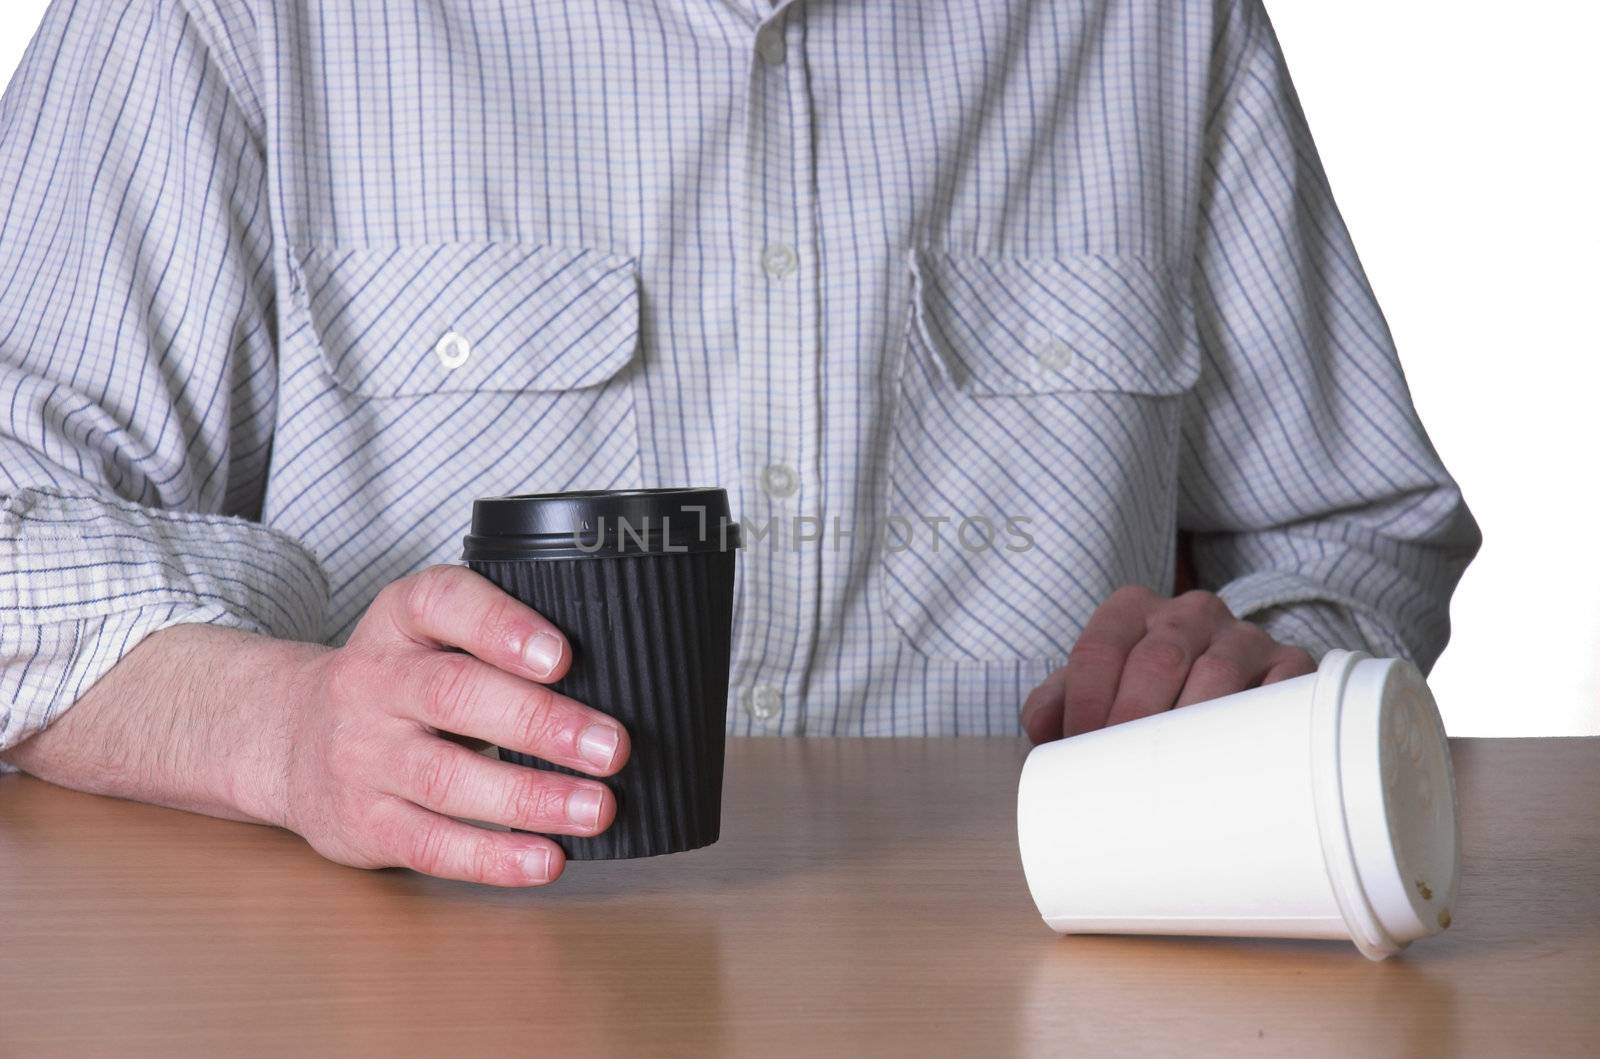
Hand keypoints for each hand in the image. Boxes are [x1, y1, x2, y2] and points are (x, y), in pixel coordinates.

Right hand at [278, 565, 629, 884]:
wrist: (285, 735)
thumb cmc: (397, 681)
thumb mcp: (430, 635)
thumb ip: (499, 643)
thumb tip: (615, 676)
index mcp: (400, 620)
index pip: (444, 603)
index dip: (503, 626)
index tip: (563, 656)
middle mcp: (372, 682)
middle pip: (455, 696)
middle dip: (542, 723)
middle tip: (612, 747)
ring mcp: (362, 756)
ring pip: (446, 777)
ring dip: (530, 798)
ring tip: (597, 809)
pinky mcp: (362, 822)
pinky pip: (430, 843)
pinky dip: (493, 858)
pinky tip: (545, 859)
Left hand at [1020, 586, 1314, 743]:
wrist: (1228, 682)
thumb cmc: (1143, 692)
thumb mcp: (1094, 687)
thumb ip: (1057, 702)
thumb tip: (1043, 732)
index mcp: (1133, 608)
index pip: (1100, 646)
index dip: (1084, 702)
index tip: (1078, 748)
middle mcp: (1189, 611)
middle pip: (1157, 659)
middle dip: (1133, 717)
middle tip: (1121, 770)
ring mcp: (1243, 634)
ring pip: (1217, 672)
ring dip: (1191, 726)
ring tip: (1171, 774)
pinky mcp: (1290, 663)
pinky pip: (1279, 687)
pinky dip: (1257, 723)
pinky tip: (1236, 756)